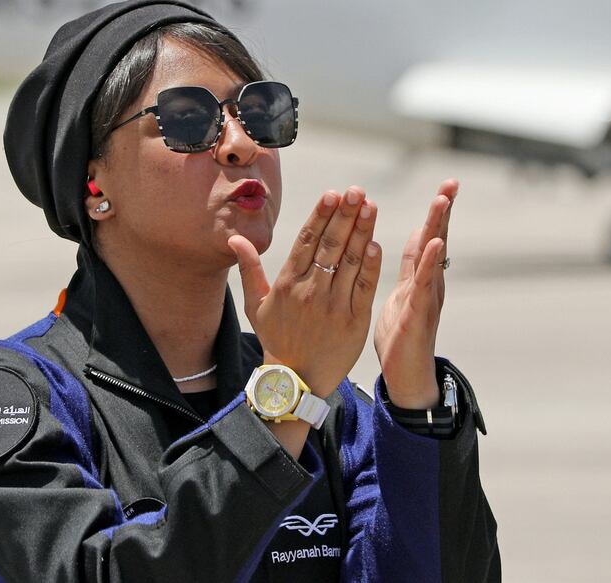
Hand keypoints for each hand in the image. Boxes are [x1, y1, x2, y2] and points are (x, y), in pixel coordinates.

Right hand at [228, 187, 381, 396]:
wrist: (296, 380)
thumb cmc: (276, 338)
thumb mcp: (254, 305)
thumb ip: (249, 269)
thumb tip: (235, 238)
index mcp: (287, 284)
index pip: (306, 242)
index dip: (320, 216)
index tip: (332, 193)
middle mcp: (310, 291)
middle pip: (330, 245)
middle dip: (344, 215)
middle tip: (355, 190)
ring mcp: (333, 306)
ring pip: (349, 261)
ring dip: (361, 231)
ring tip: (369, 205)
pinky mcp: (353, 320)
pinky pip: (363, 287)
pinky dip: (370, 265)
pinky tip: (375, 243)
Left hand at [373, 179, 457, 407]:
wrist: (405, 375)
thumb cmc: (402, 336)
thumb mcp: (402, 294)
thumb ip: (412, 267)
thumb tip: (421, 235)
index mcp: (421, 278)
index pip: (429, 238)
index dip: (436, 213)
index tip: (445, 186)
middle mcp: (430, 284)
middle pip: (437, 240)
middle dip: (444, 212)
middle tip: (451, 182)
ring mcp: (427, 297)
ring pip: (434, 257)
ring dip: (440, 227)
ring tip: (443, 201)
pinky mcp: (420, 313)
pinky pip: (425, 283)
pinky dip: (431, 262)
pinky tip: (436, 243)